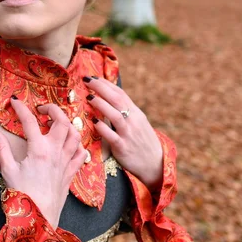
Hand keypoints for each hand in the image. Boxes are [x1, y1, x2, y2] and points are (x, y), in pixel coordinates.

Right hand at [0, 98, 87, 228]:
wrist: (39, 218)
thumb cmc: (22, 195)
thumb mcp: (7, 170)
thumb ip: (2, 149)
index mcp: (38, 149)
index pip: (29, 121)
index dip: (21, 108)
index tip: (14, 101)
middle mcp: (55, 152)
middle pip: (61, 121)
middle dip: (53, 109)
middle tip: (41, 110)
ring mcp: (66, 161)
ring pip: (75, 134)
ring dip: (67, 124)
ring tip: (56, 123)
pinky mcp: (71, 172)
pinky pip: (81, 153)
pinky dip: (78, 144)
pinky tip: (70, 143)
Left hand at [84, 76, 162, 190]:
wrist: (155, 164)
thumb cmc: (141, 141)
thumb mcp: (137, 123)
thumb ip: (124, 111)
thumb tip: (108, 97)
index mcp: (135, 113)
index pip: (120, 94)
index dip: (106, 84)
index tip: (92, 77)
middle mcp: (133, 121)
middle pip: (117, 100)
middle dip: (101, 88)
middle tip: (86, 80)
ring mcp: (128, 134)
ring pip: (115, 116)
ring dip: (101, 105)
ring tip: (89, 97)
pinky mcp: (123, 148)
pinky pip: (112, 137)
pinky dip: (103, 128)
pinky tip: (94, 122)